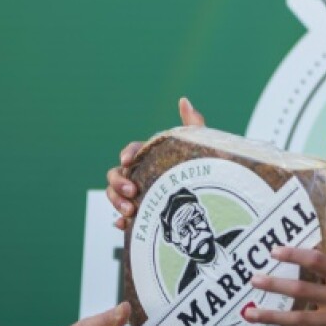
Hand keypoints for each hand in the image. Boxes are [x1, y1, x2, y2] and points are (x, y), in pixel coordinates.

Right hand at [105, 97, 205, 229]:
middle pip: (115, 174)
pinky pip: (122, 218)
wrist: (211, 202)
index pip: (132, 151)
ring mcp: (136, 195)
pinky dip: (120, 221)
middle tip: (133, 192)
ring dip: (116, 201)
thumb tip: (184, 99)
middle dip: (118, 182)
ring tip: (131, 211)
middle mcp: (140, 175)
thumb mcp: (198, 148)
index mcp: (150, 156)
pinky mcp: (139, 215)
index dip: (127, 154)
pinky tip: (124, 225)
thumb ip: (192, 125)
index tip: (128, 161)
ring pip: (114, 194)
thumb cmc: (202, 170)